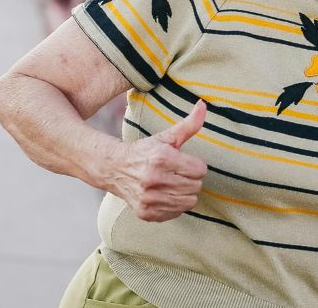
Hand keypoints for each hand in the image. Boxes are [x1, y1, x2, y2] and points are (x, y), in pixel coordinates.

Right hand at [106, 100, 207, 221]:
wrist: (114, 168)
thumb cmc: (145, 150)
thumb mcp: (165, 137)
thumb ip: (188, 124)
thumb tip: (203, 105)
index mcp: (161, 158)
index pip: (200, 169)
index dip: (194, 165)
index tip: (183, 162)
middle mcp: (154, 179)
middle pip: (196, 186)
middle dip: (190, 179)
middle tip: (177, 173)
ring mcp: (149, 198)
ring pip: (189, 202)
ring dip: (184, 193)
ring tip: (172, 183)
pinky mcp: (146, 213)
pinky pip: (177, 213)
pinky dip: (174, 205)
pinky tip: (163, 194)